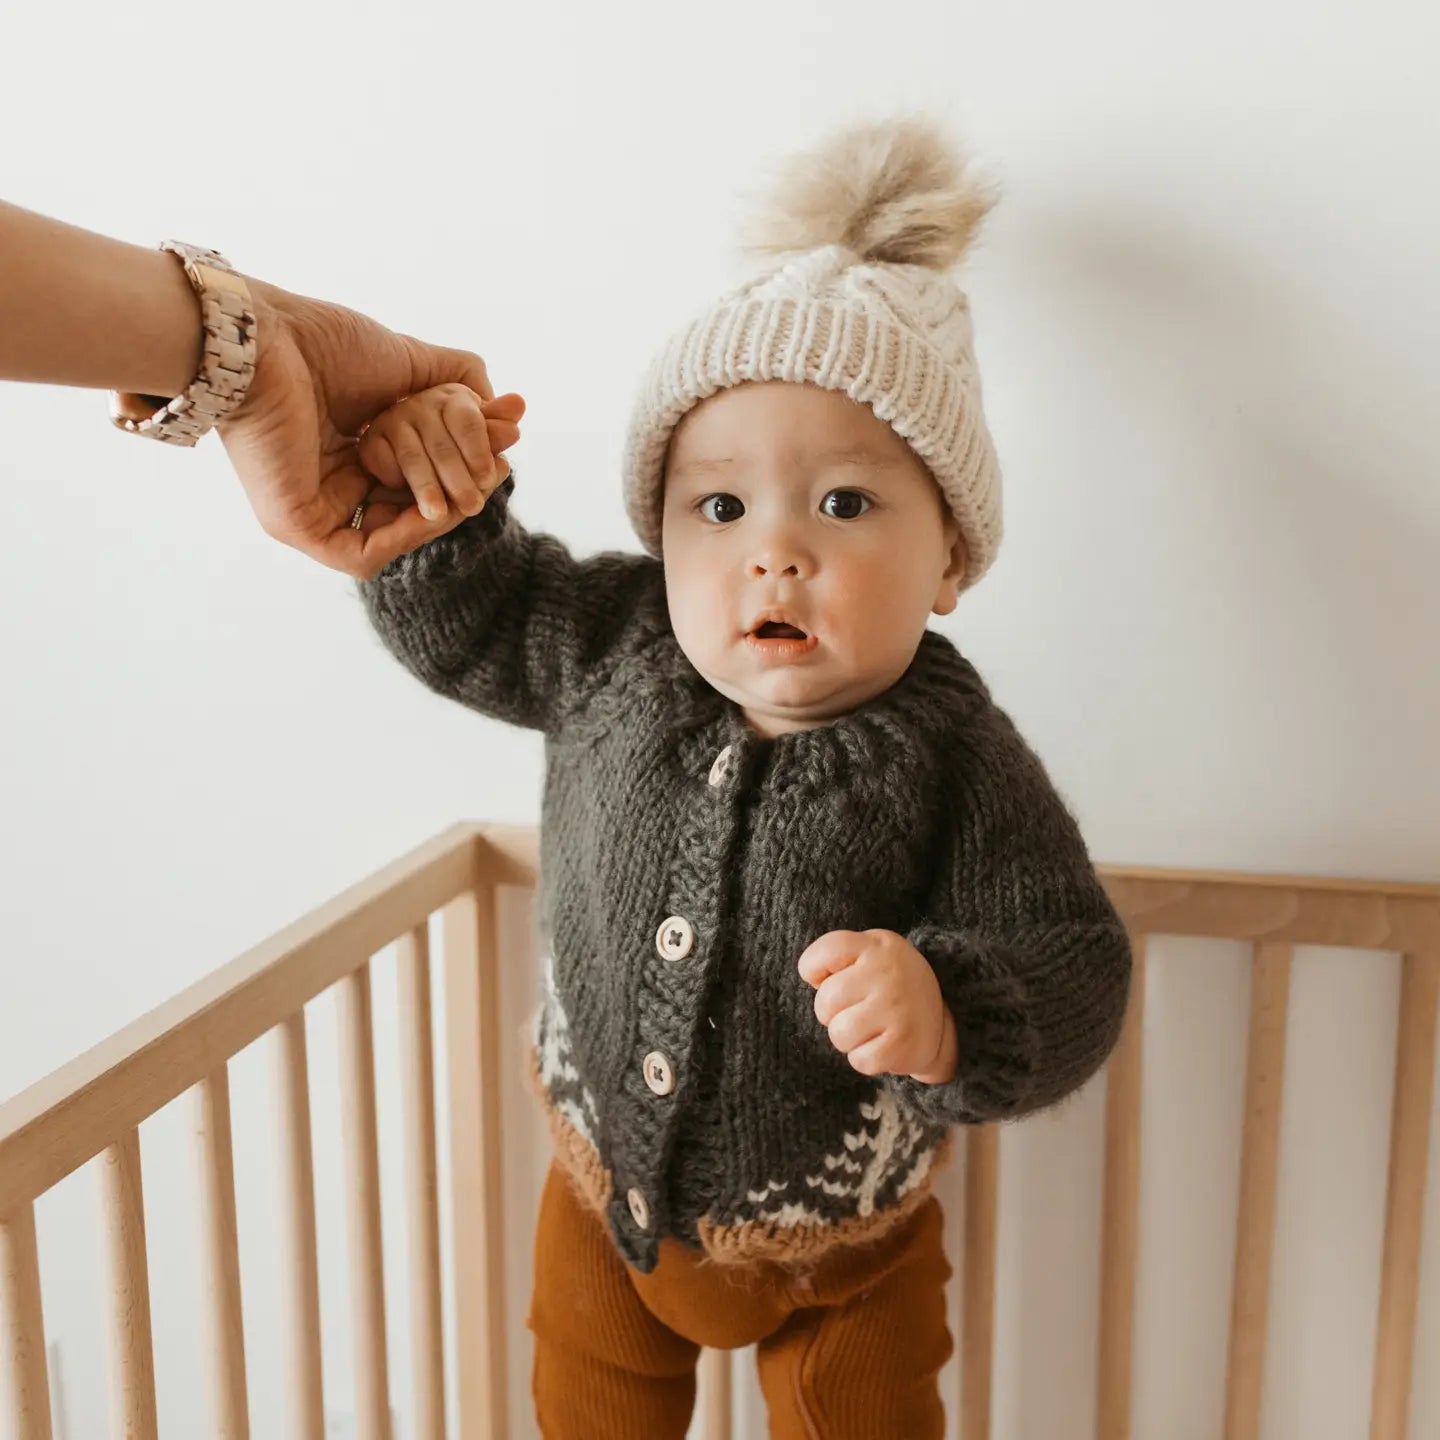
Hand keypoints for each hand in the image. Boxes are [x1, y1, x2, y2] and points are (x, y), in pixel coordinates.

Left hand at [214, 278, 521, 578]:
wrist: (266, 338)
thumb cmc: (324, 341)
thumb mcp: (411, 363)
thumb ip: (460, 380)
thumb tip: (509, 410)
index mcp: (352, 450)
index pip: (421, 479)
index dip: (465, 468)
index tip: (503, 447)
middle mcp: (333, 483)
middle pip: (414, 509)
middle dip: (464, 488)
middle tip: (501, 462)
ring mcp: (313, 508)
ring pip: (395, 534)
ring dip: (443, 513)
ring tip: (475, 485)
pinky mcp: (297, 526)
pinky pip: (363, 552)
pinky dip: (408, 535)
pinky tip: (438, 507)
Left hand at [797, 929, 957, 1082]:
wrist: (941, 1021)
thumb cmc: (887, 986)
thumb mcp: (867, 956)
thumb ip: (835, 958)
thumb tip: (813, 978)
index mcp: (876, 945)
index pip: (827, 950)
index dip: (813, 969)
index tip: (827, 977)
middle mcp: (888, 972)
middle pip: (825, 1001)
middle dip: (832, 1014)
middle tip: (857, 1010)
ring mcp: (897, 1007)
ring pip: (839, 1034)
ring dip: (847, 1039)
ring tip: (869, 1029)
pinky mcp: (904, 1043)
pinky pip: (859, 1060)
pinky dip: (865, 1059)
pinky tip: (882, 1045)